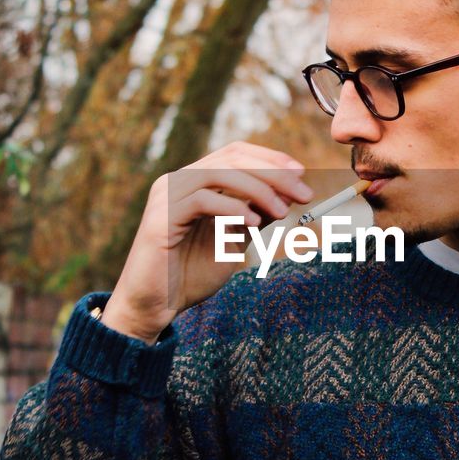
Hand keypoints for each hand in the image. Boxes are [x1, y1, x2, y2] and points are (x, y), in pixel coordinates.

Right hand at [100, 141, 313, 342]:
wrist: (155, 306)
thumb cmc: (190, 275)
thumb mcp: (233, 241)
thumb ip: (254, 216)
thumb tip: (287, 195)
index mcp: (194, 182)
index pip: (235, 153)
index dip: (269, 158)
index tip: (300, 174)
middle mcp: (178, 181)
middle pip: (231, 159)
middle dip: (273, 173)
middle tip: (303, 193)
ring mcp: (167, 195)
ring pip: (218, 173)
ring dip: (258, 189)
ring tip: (282, 211)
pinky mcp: (161, 217)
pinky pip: (202, 200)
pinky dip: (232, 207)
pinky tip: (254, 222)